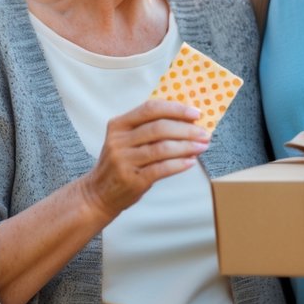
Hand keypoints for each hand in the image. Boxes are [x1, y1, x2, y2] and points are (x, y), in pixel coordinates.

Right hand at [80, 99, 210, 219]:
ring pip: (162, 148)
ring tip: (202, 147)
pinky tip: (190, 162)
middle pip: (159, 128)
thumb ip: (149, 128)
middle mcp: (119, 140)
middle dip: (186, 130)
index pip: (151, 109)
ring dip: (187, 147)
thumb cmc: (121, 163)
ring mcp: (124, 160)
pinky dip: (179, 164)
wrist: (99, 194)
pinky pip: (161, 168)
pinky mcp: (132, 179)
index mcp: (119, 124)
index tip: (196, 113)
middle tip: (204, 133)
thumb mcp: (126, 140)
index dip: (176, 109)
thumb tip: (187, 121)